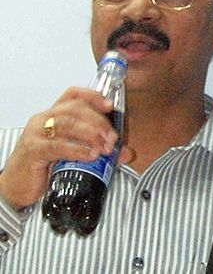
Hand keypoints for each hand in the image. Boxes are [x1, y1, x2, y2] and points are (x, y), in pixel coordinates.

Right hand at [0, 87, 119, 209]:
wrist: (16, 187)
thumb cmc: (45, 167)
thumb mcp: (73, 154)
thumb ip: (99, 149)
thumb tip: (126, 153)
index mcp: (53, 114)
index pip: (73, 94)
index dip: (92, 96)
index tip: (110, 106)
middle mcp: (43, 119)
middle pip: (75, 109)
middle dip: (98, 121)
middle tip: (112, 138)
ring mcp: (36, 133)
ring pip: (67, 124)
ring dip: (91, 134)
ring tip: (104, 148)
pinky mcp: (33, 150)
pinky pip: (57, 146)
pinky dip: (77, 149)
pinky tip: (91, 155)